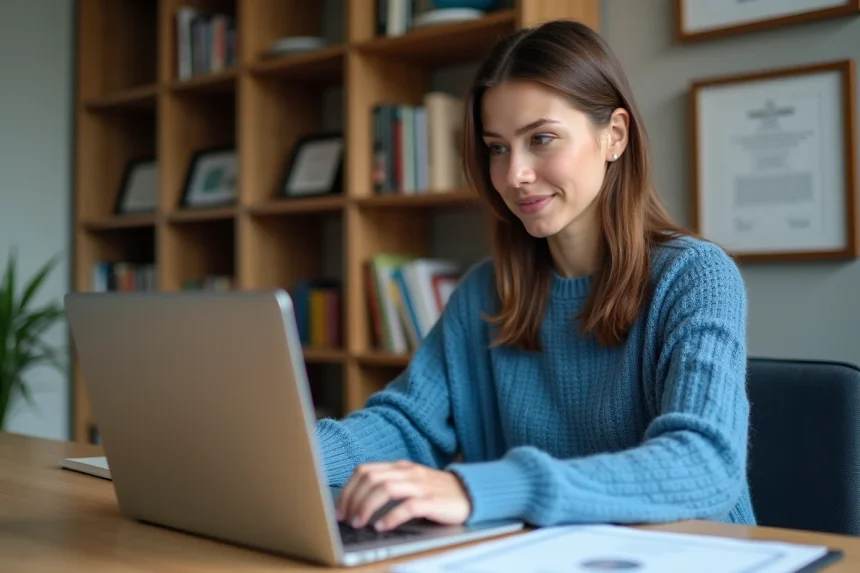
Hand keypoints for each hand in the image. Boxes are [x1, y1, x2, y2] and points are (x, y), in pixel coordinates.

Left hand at [336, 460, 471, 530]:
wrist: (471, 492)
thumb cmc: (436, 492)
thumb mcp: (410, 483)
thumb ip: (388, 486)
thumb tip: (357, 504)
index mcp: (399, 467)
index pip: (364, 471)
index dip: (348, 490)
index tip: (340, 509)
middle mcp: (408, 472)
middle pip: (371, 479)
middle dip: (353, 500)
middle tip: (347, 519)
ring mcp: (421, 485)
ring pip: (385, 489)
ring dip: (367, 507)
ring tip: (360, 524)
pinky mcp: (433, 501)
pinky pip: (408, 506)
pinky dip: (391, 517)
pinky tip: (382, 527)